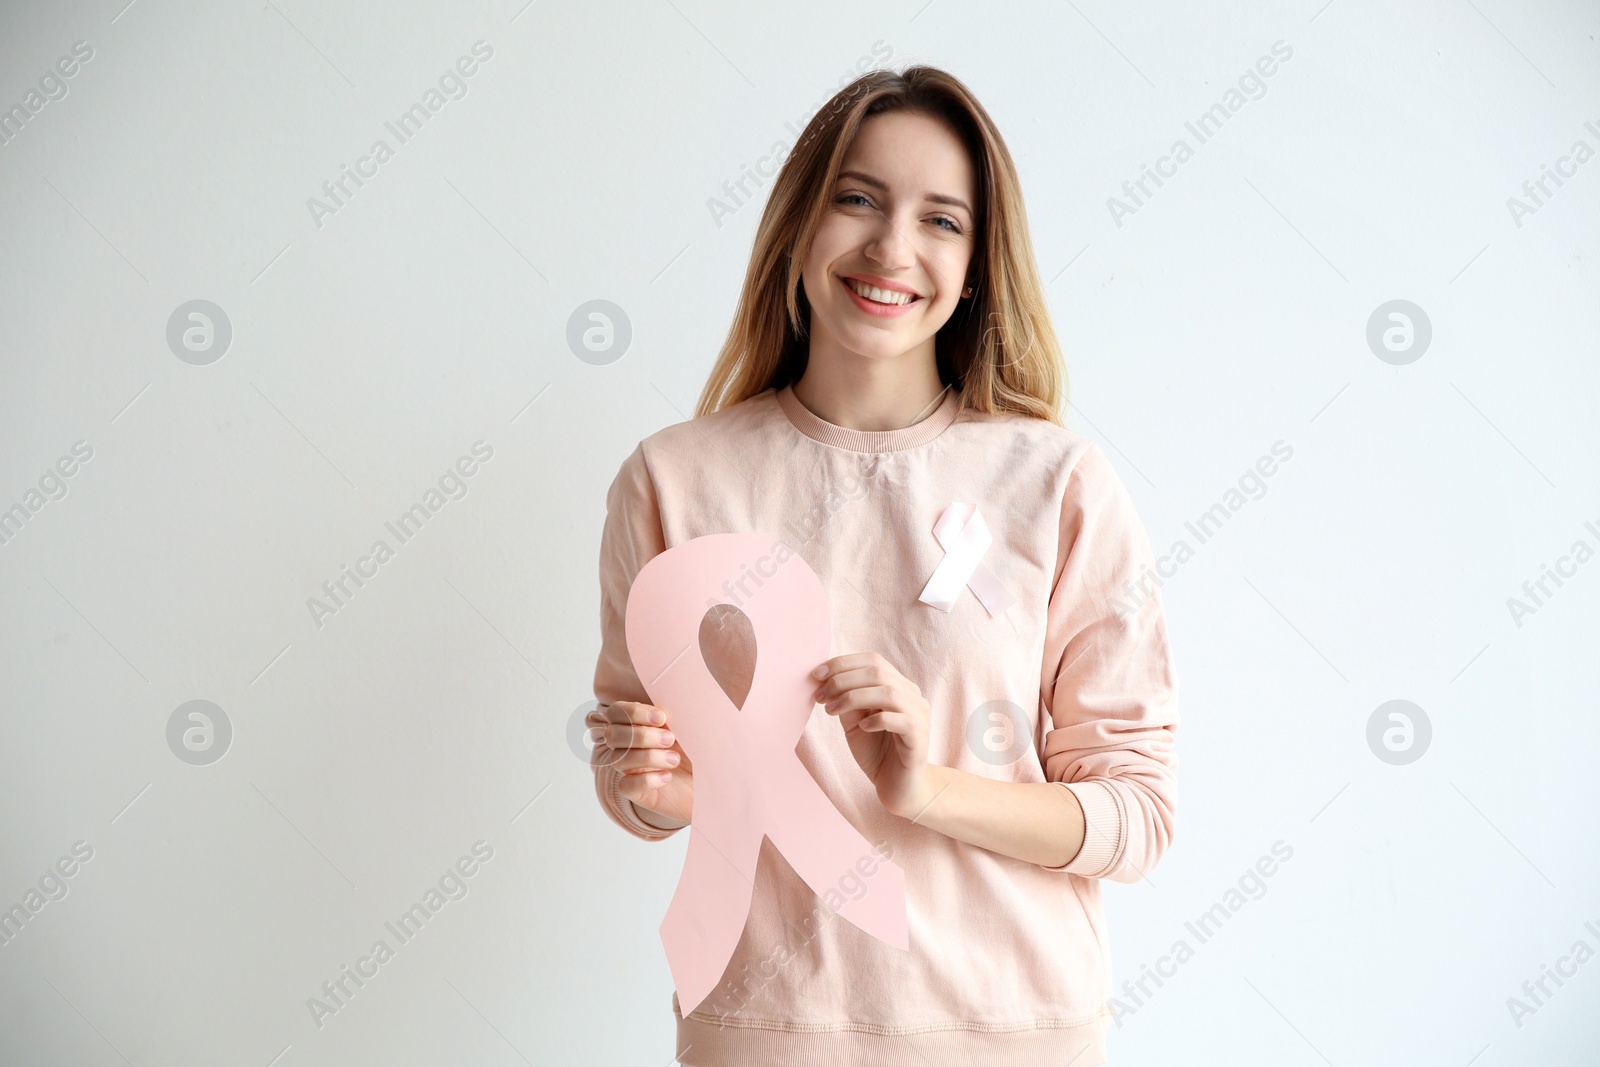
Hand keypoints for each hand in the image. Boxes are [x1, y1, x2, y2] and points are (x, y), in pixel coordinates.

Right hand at [594, 700, 693, 824]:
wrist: (714, 784)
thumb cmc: (701, 751)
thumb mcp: (693, 727)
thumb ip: (680, 712)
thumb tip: (679, 693)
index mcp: (639, 724)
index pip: (617, 712)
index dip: (634, 713)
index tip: (662, 718)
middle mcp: (630, 746)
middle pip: (612, 735)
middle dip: (641, 735)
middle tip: (670, 739)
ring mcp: (631, 769)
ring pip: (619, 759)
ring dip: (648, 757)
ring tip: (675, 759)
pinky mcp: (637, 793)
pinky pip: (626, 786)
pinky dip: (646, 780)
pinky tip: (667, 777)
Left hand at [811, 653, 935, 819]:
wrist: (898, 788)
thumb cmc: (877, 753)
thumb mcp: (854, 722)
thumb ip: (845, 700)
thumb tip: (824, 680)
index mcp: (898, 686)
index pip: (873, 660)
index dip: (843, 663)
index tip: (816, 674)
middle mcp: (912, 696)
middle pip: (878, 672)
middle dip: (843, 680)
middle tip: (820, 697)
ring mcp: (919, 715)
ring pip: (888, 692)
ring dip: (853, 698)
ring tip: (831, 711)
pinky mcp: (920, 737)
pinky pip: (901, 720)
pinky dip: (877, 719)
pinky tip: (862, 728)